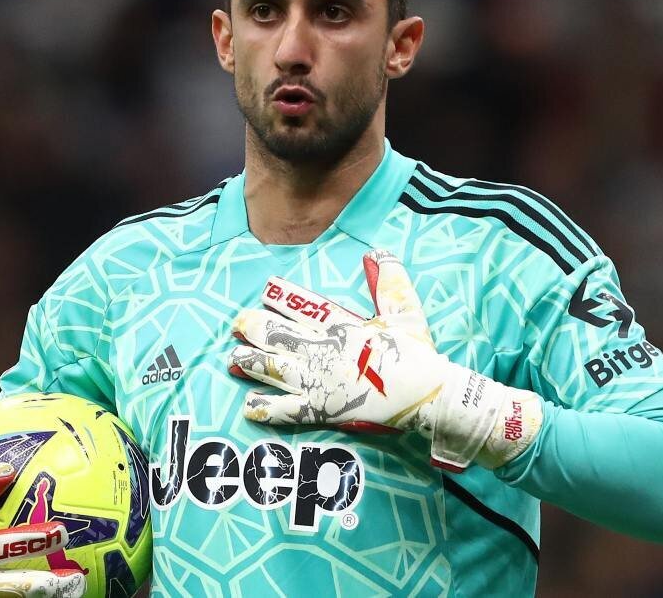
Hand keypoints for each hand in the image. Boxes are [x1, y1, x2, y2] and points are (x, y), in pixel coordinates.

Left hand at [230, 249, 542, 470]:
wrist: (429, 395)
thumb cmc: (418, 355)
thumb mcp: (406, 313)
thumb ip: (391, 282)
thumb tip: (380, 252)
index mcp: (343, 329)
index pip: (309, 309)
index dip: (285, 300)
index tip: (266, 289)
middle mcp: (326, 353)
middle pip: (283, 339)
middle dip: (257, 331)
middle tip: (236, 325)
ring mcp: (322, 382)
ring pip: (278, 371)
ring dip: (254, 365)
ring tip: (233, 360)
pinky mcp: (325, 410)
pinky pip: (289, 411)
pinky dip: (268, 409)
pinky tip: (248, 407)